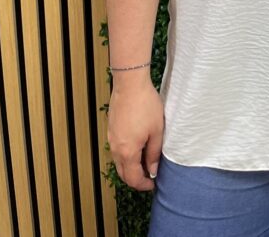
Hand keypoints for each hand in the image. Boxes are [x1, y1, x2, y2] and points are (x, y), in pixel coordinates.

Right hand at [107, 76, 164, 190]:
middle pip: (123, 173)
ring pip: (119, 161)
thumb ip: (154, 153)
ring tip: (146, 160)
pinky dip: (126, 155)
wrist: (130, 84)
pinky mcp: (111, 129)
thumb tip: (152, 170)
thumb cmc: (145, 105)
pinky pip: (117, 149)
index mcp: (127, 152)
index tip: (153, 184)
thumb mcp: (157, 131)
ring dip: (130, 166)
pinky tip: (138, 146)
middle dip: (135, 178)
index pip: (132, 178)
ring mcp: (111, 138)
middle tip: (149, 176)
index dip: (143, 185)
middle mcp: (116, 148)